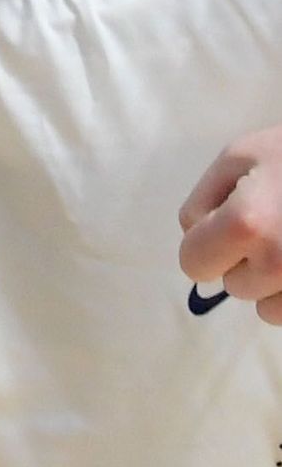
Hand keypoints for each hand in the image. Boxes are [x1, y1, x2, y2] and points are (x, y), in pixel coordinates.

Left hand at [180, 124, 281, 319]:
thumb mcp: (238, 157)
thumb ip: (203, 199)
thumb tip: (193, 238)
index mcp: (246, 225)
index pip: (194, 263)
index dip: (204, 245)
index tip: (224, 228)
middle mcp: (279, 264)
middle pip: (234, 285)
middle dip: (245, 260)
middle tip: (271, 225)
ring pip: (267, 309)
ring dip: (273, 283)